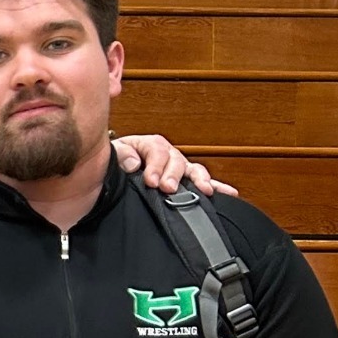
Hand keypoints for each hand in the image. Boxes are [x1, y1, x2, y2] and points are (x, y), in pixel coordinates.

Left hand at [112, 135, 236, 195]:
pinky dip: (216, 187)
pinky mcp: (184, 180)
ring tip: (204, 190)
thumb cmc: (113, 162)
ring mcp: (178, 167)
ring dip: (199, 179)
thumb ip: (121, 155)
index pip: (157, 151)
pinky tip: (228, 193)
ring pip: (193, 170)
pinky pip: (202, 182)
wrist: (108, 172)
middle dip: (174, 175)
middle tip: (168, 188)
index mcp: (149, 145)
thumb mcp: (112, 153)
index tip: (150, 181)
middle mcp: (167, 155)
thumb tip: (134, 164)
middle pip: (176, 160)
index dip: (155, 166)